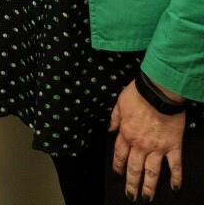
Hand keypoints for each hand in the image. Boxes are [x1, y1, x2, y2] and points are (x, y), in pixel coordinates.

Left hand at [110, 80, 184, 200]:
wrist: (158, 91)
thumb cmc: (138, 94)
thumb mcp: (120, 102)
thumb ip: (115, 118)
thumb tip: (110, 129)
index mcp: (126, 133)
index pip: (119, 155)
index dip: (118, 166)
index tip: (117, 175)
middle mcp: (140, 144)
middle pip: (134, 168)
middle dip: (131, 183)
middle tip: (130, 196)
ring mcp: (157, 147)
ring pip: (151, 172)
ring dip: (149, 187)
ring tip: (147, 198)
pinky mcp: (173, 146)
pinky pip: (175, 165)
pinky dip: (176, 177)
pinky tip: (175, 188)